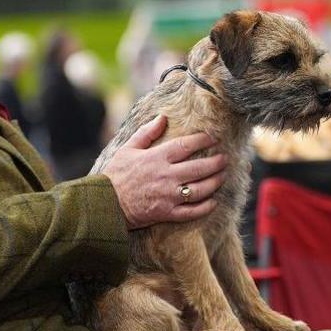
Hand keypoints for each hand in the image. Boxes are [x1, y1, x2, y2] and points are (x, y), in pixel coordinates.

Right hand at [102, 115, 226, 229]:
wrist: (105, 204)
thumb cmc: (115, 174)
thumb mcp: (128, 148)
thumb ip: (147, 132)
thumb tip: (163, 117)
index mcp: (157, 157)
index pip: (186, 145)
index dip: (203, 140)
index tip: (213, 138)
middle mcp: (166, 176)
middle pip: (199, 168)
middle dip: (216, 162)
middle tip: (224, 159)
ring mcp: (169, 196)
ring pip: (200, 189)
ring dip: (215, 182)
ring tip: (222, 176)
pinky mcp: (167, 213)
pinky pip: (192, 211)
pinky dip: (205, 207)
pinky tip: (213, 202)